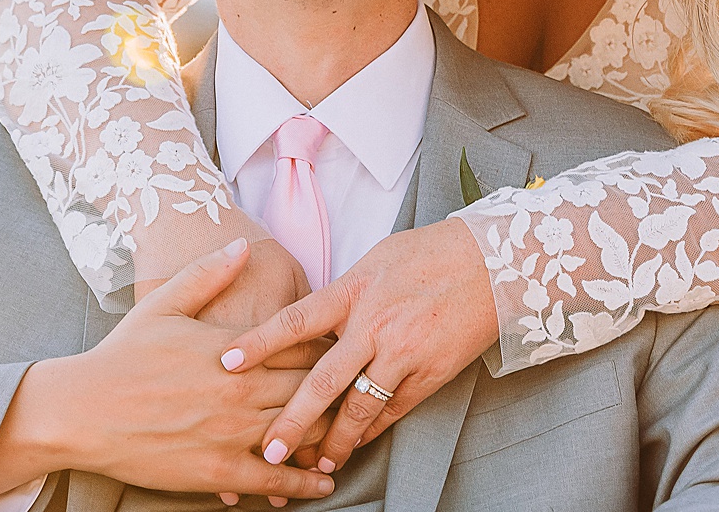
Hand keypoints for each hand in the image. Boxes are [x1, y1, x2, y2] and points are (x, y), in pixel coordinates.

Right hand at [0, 239, 336, 504]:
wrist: (81, 411)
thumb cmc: (121, 356)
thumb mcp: (163, 303)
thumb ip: (207, 273)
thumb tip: (241, 244)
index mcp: (231, 349)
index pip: (298, 344)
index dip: (328, 346)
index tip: (348, 346)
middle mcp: (238, 390)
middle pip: (308, 388)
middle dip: (338, 390)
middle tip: (364, 390)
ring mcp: (229, 433)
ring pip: (298, 433)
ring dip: (329, 436)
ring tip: (352, 437)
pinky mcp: (217, 471)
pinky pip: (271, 480)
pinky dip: (301, 482)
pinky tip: (321, 483)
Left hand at [219, 219, 497, 472]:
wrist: (492, 262)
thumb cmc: (427, 254)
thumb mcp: (374, 260)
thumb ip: (340, 293)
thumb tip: (306, 322)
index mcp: (354, 290)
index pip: (296, 321)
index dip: (259, 344)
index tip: (226, 363)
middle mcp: (374, 324)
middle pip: (323, 381)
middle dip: (292, 420)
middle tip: (268, 449)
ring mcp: (403, 353)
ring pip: (359, 408)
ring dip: (334, 441)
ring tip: (313, 465)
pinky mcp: (429, 374)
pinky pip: (393, 411)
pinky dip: (371, 431)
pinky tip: (353, 447)